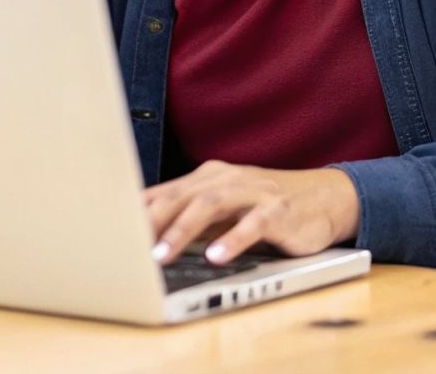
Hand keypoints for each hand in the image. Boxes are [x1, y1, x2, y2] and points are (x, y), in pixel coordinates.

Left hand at [143, 160, 360, 265]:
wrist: (325, 198)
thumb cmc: (266, 208)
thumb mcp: (224, 211)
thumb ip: (190, 217)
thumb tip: (144, 236)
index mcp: (209, 178)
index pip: (165, 192)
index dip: (137, 213)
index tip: (110, 233)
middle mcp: (228, 179)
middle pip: (181, 196)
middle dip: (152, 221)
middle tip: (127, 248)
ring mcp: (254, 192)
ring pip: (211, 205)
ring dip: (182, 230)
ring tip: (161, 256)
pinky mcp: (278, 211)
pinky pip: (252, 223)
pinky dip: (232, 239)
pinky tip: (215, 256)